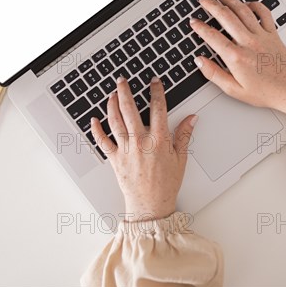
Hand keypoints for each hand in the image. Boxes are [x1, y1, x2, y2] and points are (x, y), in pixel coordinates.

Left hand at [90, 76, 197, 220]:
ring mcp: (126, 150)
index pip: (158, 108)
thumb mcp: (181, 159)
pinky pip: (103, 142)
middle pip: (130, 110)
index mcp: (159, 140)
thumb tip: (192, 118)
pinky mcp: (115, 159)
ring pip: (115, 121)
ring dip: (111, 105)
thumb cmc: (166, 184)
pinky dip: (96, 130)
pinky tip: (94, 120)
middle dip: (125, 92)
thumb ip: (184, 135)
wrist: (150, 205)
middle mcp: (141, 142)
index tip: (154, 82)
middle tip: (122, 80)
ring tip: (112, 94)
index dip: (156, 91)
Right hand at [190, 0, 285, 119]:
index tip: (194, 22)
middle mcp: (248, 43)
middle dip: (212, 5)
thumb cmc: (265, 92)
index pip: (213, 37)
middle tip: (203, 0)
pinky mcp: (272, 34)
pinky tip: (246, 3)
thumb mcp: (234, 90)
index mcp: (236, 57)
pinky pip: (263, 13)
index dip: (200, 27)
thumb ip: (214, 74)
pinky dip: (254, 4)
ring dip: (230, 0)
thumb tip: (200, 62)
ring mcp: (262, 36)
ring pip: (243, 11)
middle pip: (226, 17)